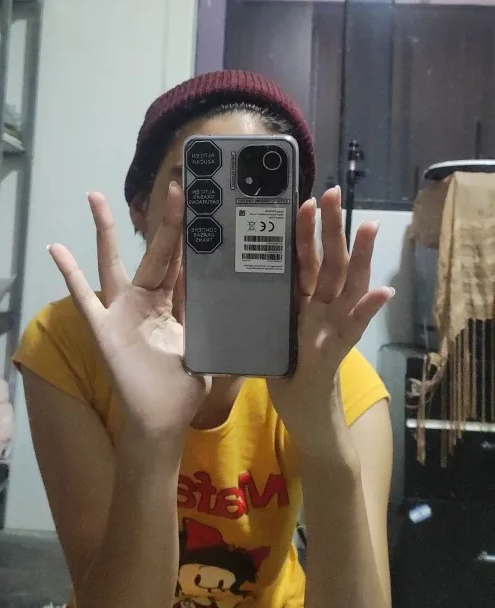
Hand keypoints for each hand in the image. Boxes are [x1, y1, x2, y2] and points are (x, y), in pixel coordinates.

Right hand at [48, 183, 209, 445]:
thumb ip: (222, 324)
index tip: (205, 204)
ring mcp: (122, 311)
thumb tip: (258, 307)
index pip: (185, 262)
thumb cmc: (184, 388)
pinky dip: (69, 273)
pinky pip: (83, 298)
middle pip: (158, 252)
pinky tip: (55, 248)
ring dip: (105, 230)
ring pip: (114, 262)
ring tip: (95, 195)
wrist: (162, 421)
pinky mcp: (104, 328)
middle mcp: (147, 299)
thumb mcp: (209, 348)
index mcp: (174, 303)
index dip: (194, 235)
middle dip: (166, 220)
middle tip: (175, 184)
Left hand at [268, 187, 393, 457]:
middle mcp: (321, 308)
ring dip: (359, 255)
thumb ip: (255, 310)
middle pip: (328, 261)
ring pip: (347, 285)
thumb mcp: (265, 334)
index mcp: (300, 302)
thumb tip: (224, 280)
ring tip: (368, 226)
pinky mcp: (335, 352)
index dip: (302, 231)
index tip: (303, 200)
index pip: (301, 259)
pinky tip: (383, 292)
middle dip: (331, 228)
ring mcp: (333, 327)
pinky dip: (368, 310)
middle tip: (334, 192)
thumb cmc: (284, 372)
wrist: (305, 416)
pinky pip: (353, 328)